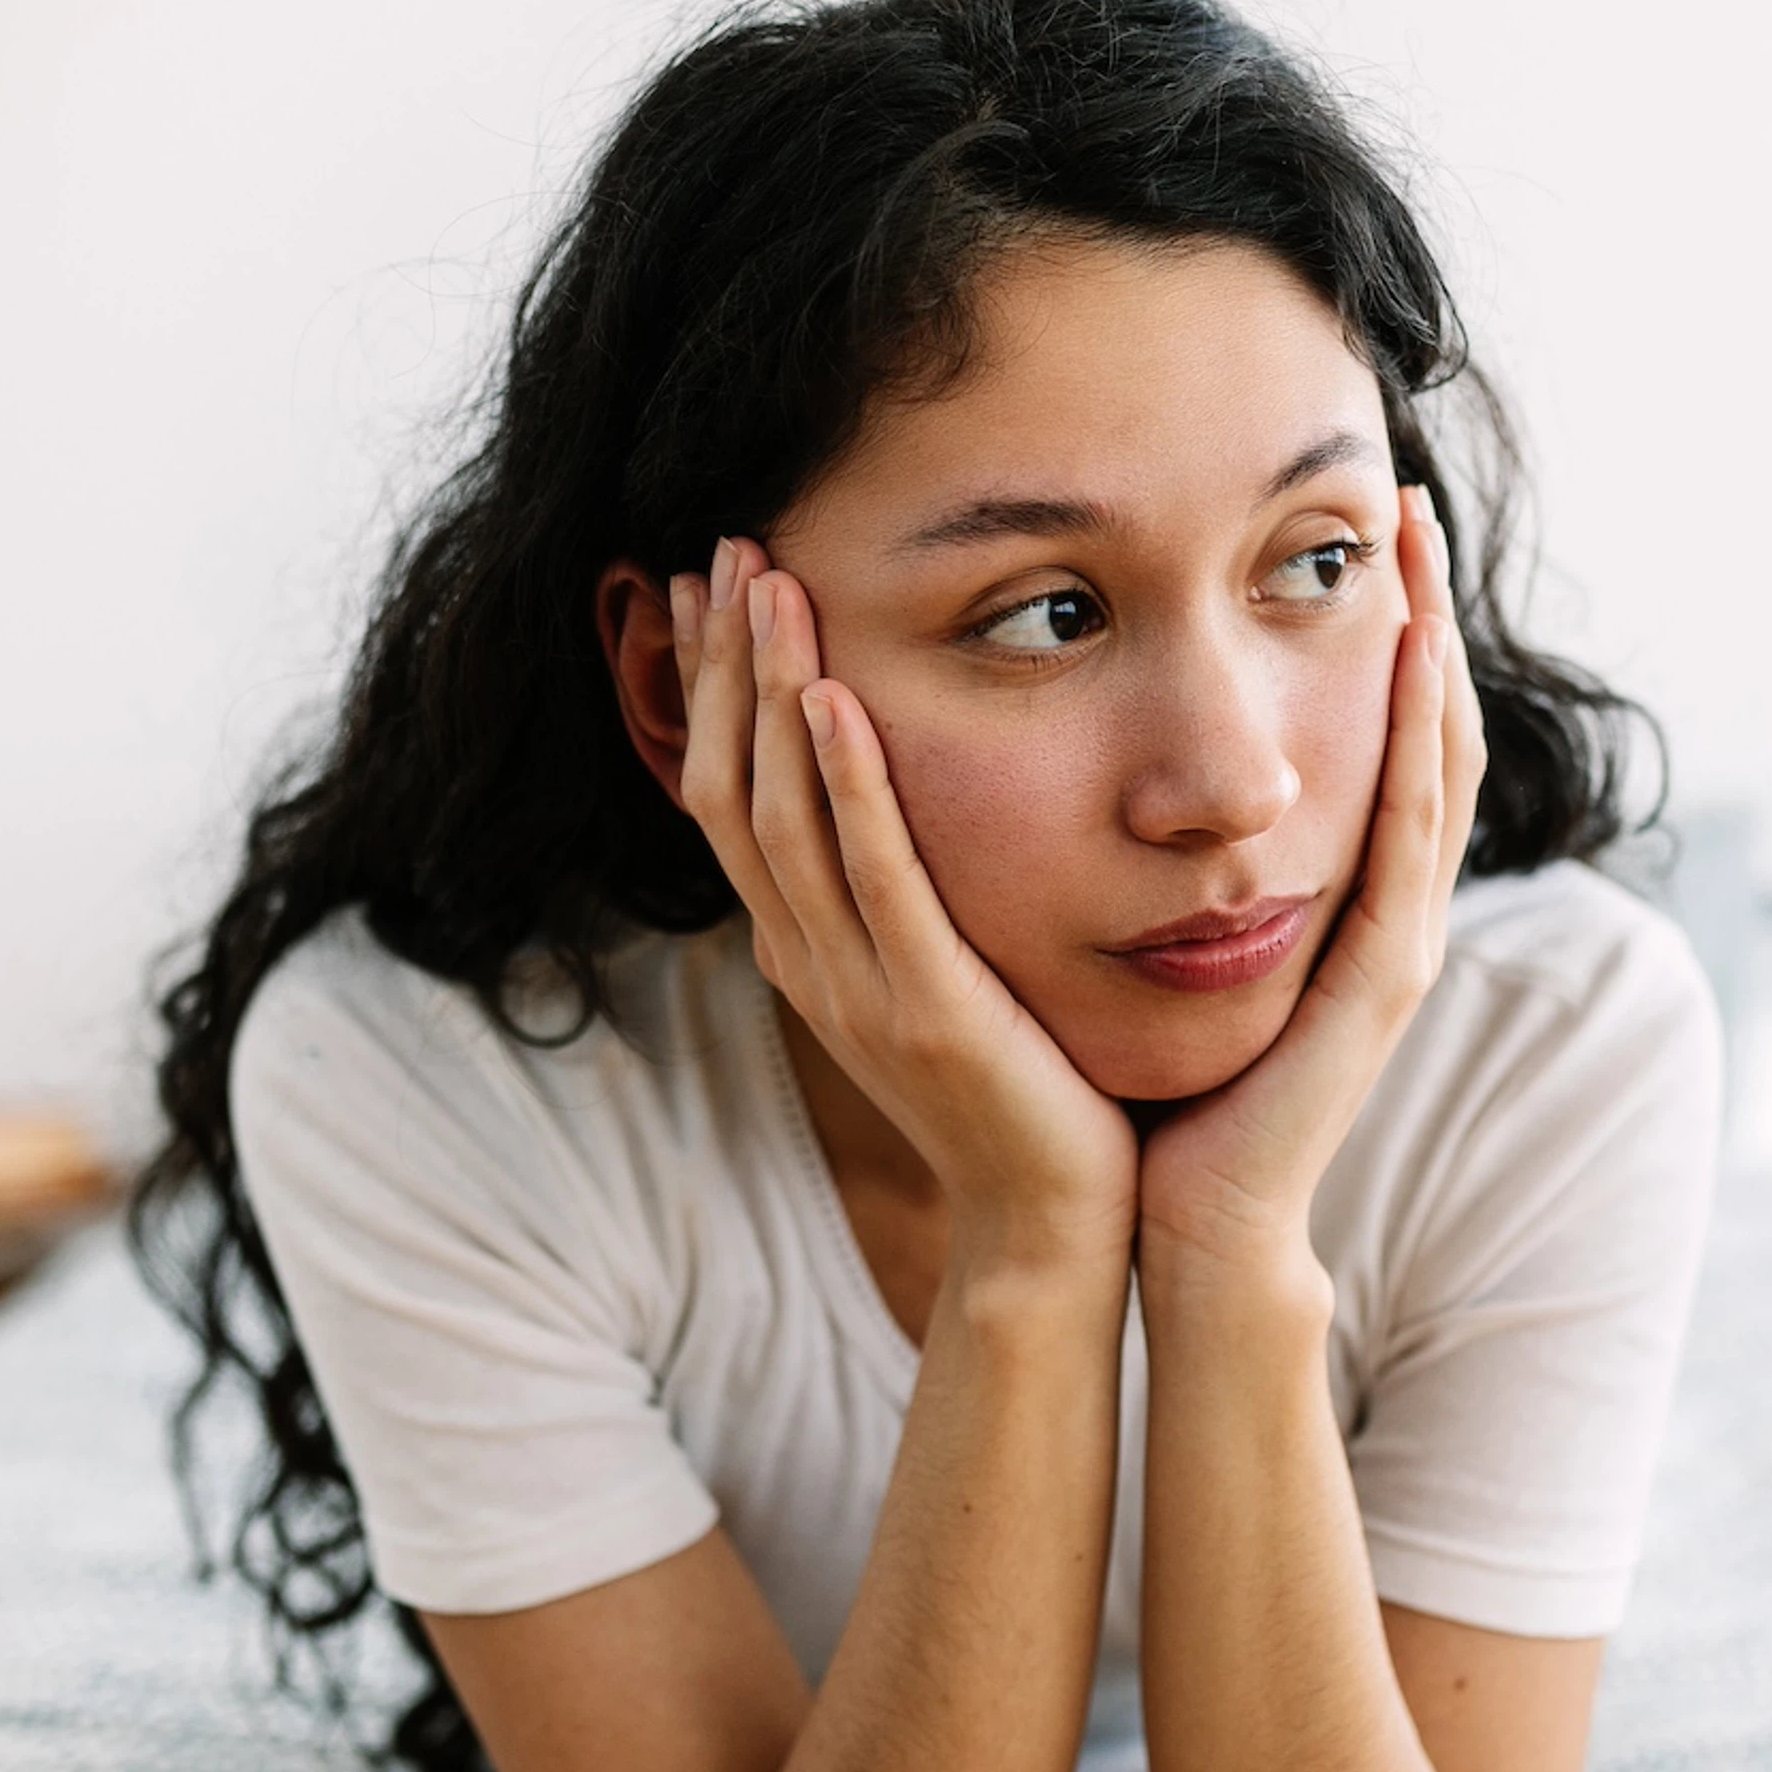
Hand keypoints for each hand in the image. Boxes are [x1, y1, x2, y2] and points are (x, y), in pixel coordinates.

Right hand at [674, 538, 1139, 1268]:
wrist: (1058, 1222)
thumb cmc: (1026, 1088)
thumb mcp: (946, 971)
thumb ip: (911, 890)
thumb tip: (902, 790)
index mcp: (809, 949)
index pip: (730, 794)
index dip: (715, 687)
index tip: (714, 584)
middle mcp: (812, 962)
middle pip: (732, 788)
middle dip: (727, 664)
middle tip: (727, 549)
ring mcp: (859, 990)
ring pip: (783, 819)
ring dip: (771, 694)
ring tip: (767, 586)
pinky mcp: (927, 1010)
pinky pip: (875, 882)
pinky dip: (848, 790)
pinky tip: (838, 703)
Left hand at [1137, 489, 1484, 1280]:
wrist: (1179, 1221)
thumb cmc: (1158, 1091)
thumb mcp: (1160, 945)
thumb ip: (1156, 869)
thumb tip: (1098, 775)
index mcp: (1338, 897)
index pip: (1379, 737)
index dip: (1380, 635)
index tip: (1358, 531)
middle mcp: (1386, 908)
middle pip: (1428, 728)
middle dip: (1423, 613)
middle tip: (1407, 507)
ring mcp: (1398, 940)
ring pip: (1440, 760)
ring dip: (1434, 646)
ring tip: (1416, 547)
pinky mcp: (1384, 978)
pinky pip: (1413, 833)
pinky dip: (1419, 737)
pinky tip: (1409, 656)